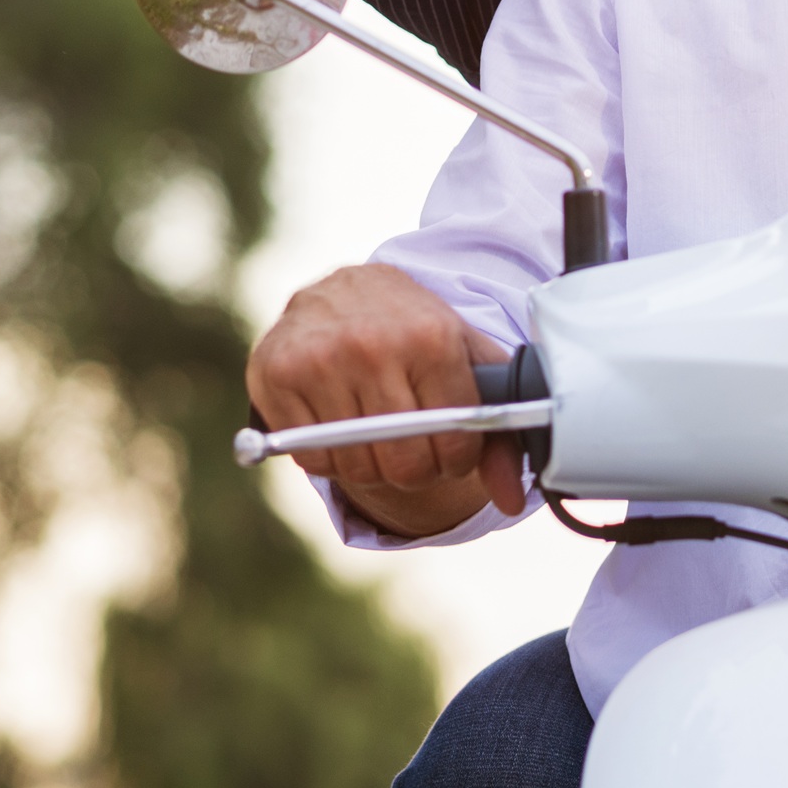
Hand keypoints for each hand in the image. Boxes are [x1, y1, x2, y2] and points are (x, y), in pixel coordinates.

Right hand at [246, 264, 526, 537]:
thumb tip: (513, 499)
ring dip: (371, 462)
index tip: (450, 446)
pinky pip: (312, 458)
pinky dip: (329, 453)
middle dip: (416, 468)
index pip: (453, 443)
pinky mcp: (274, 372)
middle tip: (412, 443)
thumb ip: (500, 429)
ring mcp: (318, 358)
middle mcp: (371, 344)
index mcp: (430, 337)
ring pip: (357, 467)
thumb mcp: (467, 362)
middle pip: (404, 465)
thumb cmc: (415, 332)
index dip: (456, 458)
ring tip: (375, 423)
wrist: (350, 288)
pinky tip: (338, 416)